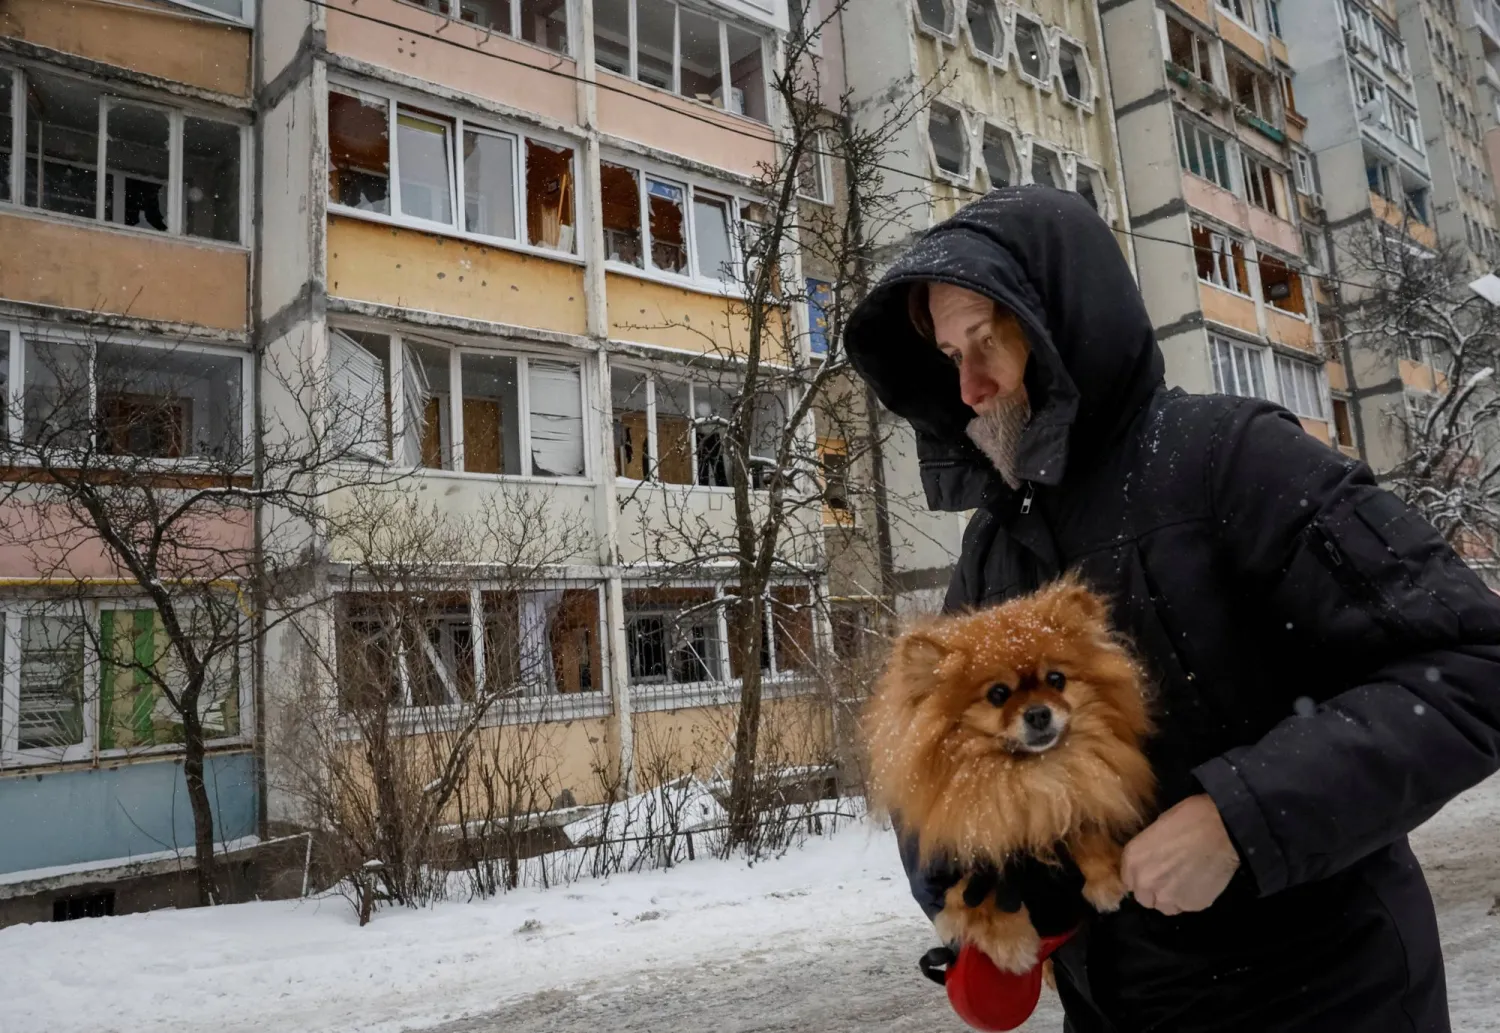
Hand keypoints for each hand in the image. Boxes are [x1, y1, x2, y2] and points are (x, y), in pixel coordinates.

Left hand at [1121, 794, 1239, 915]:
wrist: (1222, 830)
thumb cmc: (1189, 819)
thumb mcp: (1156, 829)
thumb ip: (1147, 853)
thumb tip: (1150, 860)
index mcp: (1132, 859)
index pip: (1128, 881)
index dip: (1141, 877)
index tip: (1153, 872)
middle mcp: (1145, 882)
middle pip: (1143, 898)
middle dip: (1154, 891)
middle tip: (1170, 878)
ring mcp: (1168, 896)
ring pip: (1164, 907)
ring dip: (1171, 898)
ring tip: (1186, 882)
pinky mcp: (1191, 905)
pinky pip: (1186, 907)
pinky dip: (1191, 899)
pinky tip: (1200, 883)